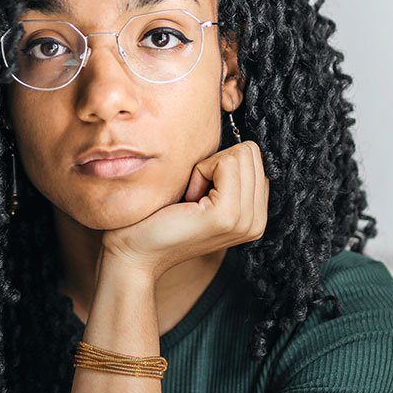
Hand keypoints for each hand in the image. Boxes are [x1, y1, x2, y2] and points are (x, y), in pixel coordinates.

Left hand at [99, 140, 269, 282]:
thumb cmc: (159, 217)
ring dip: (207, 168)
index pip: (255, 159)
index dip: (221, 165)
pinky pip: (225, 163)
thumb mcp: (204, 193)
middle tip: (193, 194)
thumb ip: (228, 175)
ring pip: (241, 154)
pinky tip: (187, 199)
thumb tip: (238, 140)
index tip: (199, 192)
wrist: (134, 252)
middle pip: (251, 152)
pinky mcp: (226, 215)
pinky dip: (201, 171)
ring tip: (190, 198)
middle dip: (216, 163)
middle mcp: (257, 221)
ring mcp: (245, 220)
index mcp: (255, 215)